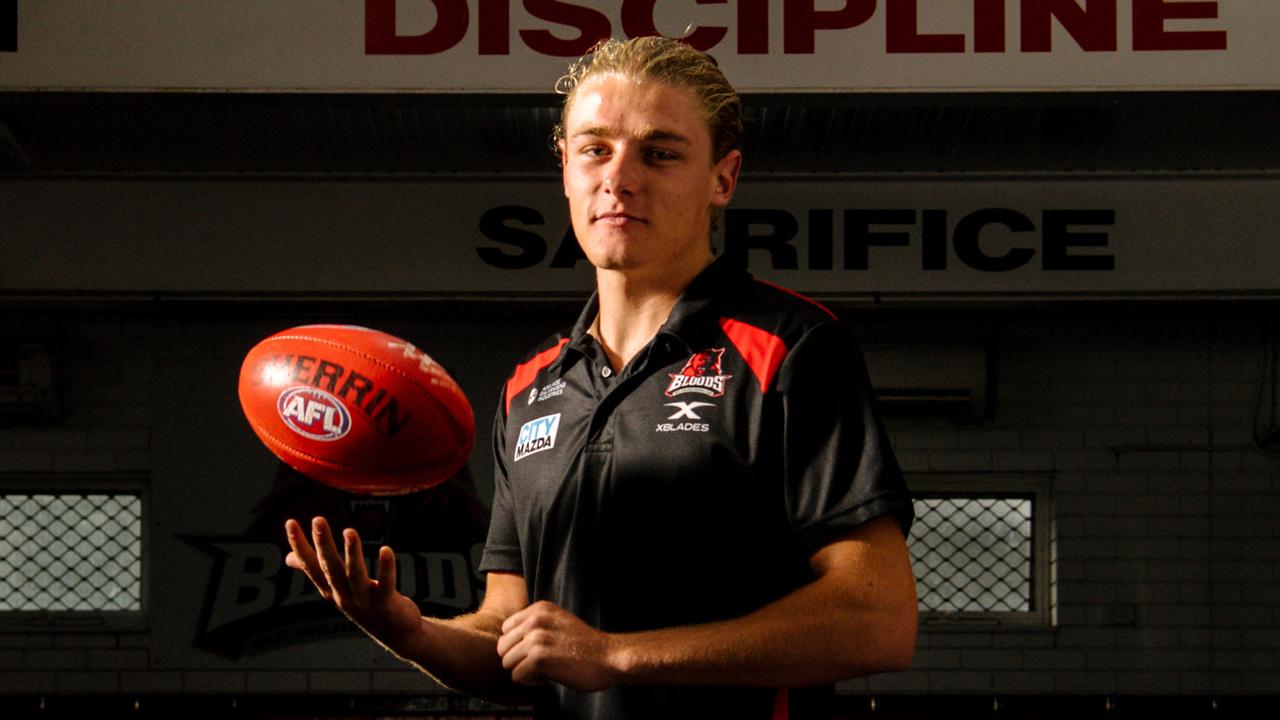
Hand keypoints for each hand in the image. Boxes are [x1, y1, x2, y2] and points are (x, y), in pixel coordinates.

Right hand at [283, 516, 423, 651]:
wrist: (394, 634)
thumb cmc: (362, 604)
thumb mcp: (335, 588)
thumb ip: (313, 571)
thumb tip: (287, 558)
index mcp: (329, 589)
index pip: (310, 565)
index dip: (300, 545)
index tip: (290, 522)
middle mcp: (342, 595)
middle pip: (330, 568)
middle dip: (323, 544)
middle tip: (318, 520)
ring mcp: (363, 601)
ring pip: (356, 574)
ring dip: (352, 553)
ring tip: (349, 531)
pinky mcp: (386, 603)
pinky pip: (386, 584)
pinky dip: (386, 568)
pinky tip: (386, 550)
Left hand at [496, 600, 622, 691]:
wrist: (609, 658)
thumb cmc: (585, 646)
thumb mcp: (558, 622)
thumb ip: (534, 626)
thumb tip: (506, 643)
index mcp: (539, 609)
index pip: (506, 630)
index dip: (519, 645)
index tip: (540, 650)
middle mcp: (535, 619)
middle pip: (503, 647)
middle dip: (518, 659)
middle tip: (542, 662)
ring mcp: (536, 638)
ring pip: (507, 663)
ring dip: (524, 671)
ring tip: (547, 668)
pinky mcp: (539, 658)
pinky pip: (517, 676)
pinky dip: (531, 682)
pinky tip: (550, 675)